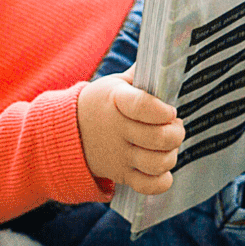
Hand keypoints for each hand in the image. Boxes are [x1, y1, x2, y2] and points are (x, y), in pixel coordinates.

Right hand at [77, 74, 184, 195]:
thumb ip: (140, 75)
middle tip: (174, 127)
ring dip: (171, 155)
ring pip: (158, 163)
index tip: (169, 111)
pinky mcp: (121, 175)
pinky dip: (162, 181)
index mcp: (116, 101)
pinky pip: (149, 186)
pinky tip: (161, 168)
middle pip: (159, 139)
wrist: (68, 133)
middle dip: (176, 133)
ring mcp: (119, 156)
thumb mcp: (115, 84)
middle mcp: (117, 131)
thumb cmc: (102, 104)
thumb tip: (165, 59)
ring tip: (167, 146)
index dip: (162, 111)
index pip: (142, 106)